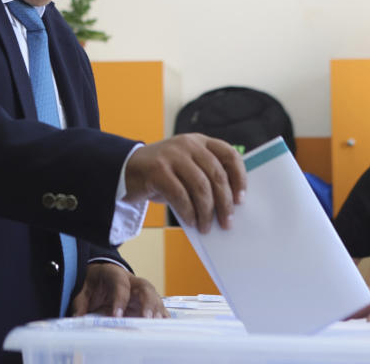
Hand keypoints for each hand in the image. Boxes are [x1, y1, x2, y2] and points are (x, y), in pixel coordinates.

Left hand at [70, 262, 168, 318]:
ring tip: (156, 324)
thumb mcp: (83, 290)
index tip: (116, 315)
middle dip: (148, 303)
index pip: (120, 285)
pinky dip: (162, 314)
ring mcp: (141, 290)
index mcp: (114, 274)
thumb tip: (77, 317)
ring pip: (154, 296)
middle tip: (146, 318)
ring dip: (157, 310)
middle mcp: (132, 281)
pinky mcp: (146, 300)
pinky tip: (164, 324)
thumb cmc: (94, 282)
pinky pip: (157, 305)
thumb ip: (80, 303)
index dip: (120, 299)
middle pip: (145, 287)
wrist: (102, 275)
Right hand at [125, 134, 246, 232]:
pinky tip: (191, 222)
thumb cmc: (165, 174)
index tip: (241, 200)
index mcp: (201, 142)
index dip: (239, 178)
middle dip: (224, 202)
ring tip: (206, 227)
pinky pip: (180, 195)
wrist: (128, 169)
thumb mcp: (188, 167)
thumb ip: (206, 176)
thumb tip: (229, 206)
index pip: (229, 155)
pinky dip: (188, 212)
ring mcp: (172, 155)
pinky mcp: (157, 170)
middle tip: (227, 222)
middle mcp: (188, 145)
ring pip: (200, 186)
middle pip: (216, 174)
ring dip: (206, 211)